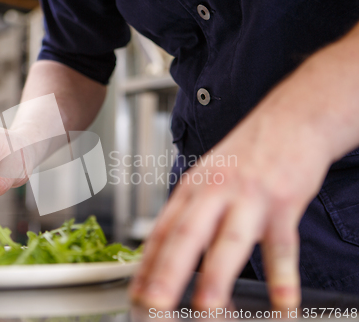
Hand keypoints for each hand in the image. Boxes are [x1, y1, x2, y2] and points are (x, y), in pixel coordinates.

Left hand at [128, 47, 347, 309]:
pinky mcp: (284, 203)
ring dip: (216, 278)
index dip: (146, 264)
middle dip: (167, 273)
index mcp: (192, 188)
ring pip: (229, 241)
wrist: (288, 121)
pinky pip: (282, 245)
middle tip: (153, 304)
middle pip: (186, 235)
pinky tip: (282, 303)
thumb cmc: (244, 155)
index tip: (135, 293)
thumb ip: (189, 213)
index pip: (162, 230)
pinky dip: (283, 277)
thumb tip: (165, 251)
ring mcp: (249, 197)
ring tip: (206, 309)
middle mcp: (215, 192)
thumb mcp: (208, 178)